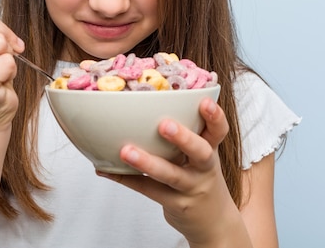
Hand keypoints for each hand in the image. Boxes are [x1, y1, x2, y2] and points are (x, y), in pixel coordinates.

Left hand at [97, 98, 243, 245]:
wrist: (214, 223)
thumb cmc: (199, 178)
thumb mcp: (201, 156)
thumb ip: (186, 134)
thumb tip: (149, 102)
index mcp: (211, 150)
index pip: (219, 131)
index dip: (215, 117)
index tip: (205, 101)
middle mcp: (204, 169)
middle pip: (200, 152)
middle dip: (183, 138)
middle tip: (164, 125)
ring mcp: (191, 188)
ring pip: (170, 175)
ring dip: (147, 162)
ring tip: (125, 151)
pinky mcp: (176, 205)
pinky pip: (148, 190)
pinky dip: (125, 178)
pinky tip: (106, 169)